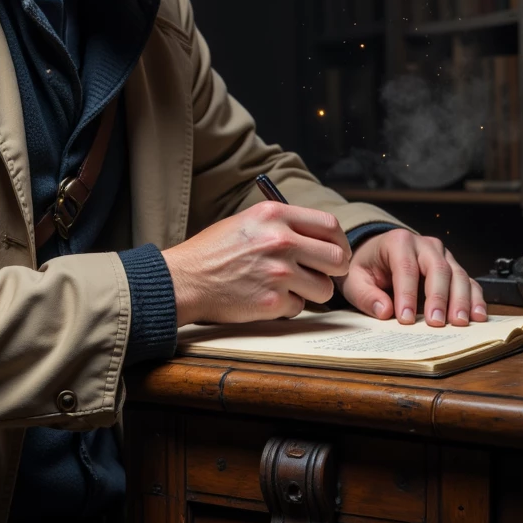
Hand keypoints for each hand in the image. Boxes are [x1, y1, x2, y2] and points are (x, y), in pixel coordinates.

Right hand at [162, 202, 350, 325]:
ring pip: (324, 288)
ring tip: (286, 287)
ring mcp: (278, 272)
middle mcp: (281, 241)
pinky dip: (286, 306)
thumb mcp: (248, 221)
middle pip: (337, 258)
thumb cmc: (212, 252)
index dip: (338, 242)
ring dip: (310, 292)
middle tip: (320, 275)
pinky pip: (299, 307)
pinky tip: (265, 298)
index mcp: (275, 215)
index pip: (330, 226)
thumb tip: (318, 237)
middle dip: (333, 270)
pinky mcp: (272, 301)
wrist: (183, 280)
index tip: (335, 252)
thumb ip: (284, 225)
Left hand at [339, 228, 486, 326]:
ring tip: (459, 322)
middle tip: (436, 322)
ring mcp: (442, 255)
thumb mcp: (355, 280)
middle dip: (438, 297)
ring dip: (461, 300)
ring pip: (457, 275)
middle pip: (438, 269)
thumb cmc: (366, 267)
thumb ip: (366, 295)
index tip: (405, 318)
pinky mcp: (453, 268)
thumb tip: (385, 311)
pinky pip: (468, 282)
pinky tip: (477, 316)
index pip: (406, 268)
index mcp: (398, 242)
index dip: (407, 294)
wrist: (376, 255)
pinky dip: (475, 299)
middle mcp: (424, 245)